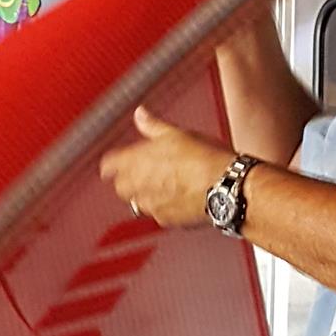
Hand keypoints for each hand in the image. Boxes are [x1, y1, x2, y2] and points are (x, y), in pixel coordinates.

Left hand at [99, 106, 231, 227]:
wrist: (227, 187)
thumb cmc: (206, 159)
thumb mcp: (178, 134)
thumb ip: (153, 126)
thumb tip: (140, 115)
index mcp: (138, 161)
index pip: (109, 164)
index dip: (111, 163)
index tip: (113, 163)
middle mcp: (140, 185)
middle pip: (120, 187)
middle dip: (127, 180)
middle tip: (140, 173)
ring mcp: (153, 205)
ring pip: (137, 203)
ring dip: (144, 194)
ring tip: (163, 185)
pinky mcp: (167, 220)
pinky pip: (157, 214)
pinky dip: (163, 207)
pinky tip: (178, 197)